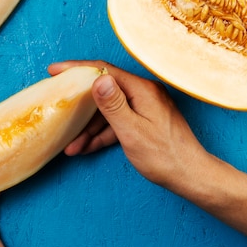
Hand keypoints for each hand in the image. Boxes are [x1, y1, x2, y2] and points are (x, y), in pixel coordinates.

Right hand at [48, 60, 210, 190]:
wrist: (192, 177)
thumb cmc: (164, 157)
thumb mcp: (131, 131)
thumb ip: (113, 105)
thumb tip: (97, 79)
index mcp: (142, 90)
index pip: (104, 70)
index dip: (77, 69)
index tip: (54, 71)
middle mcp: (144, 93)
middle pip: (104, 91)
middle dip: (80, 107)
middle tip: (58, 109)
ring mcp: (145, 106)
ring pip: (109, 110)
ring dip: (89, 128)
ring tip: (71, 146)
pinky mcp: (145, 120)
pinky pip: (118, 121)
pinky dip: (102, 134)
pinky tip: (86, 147)